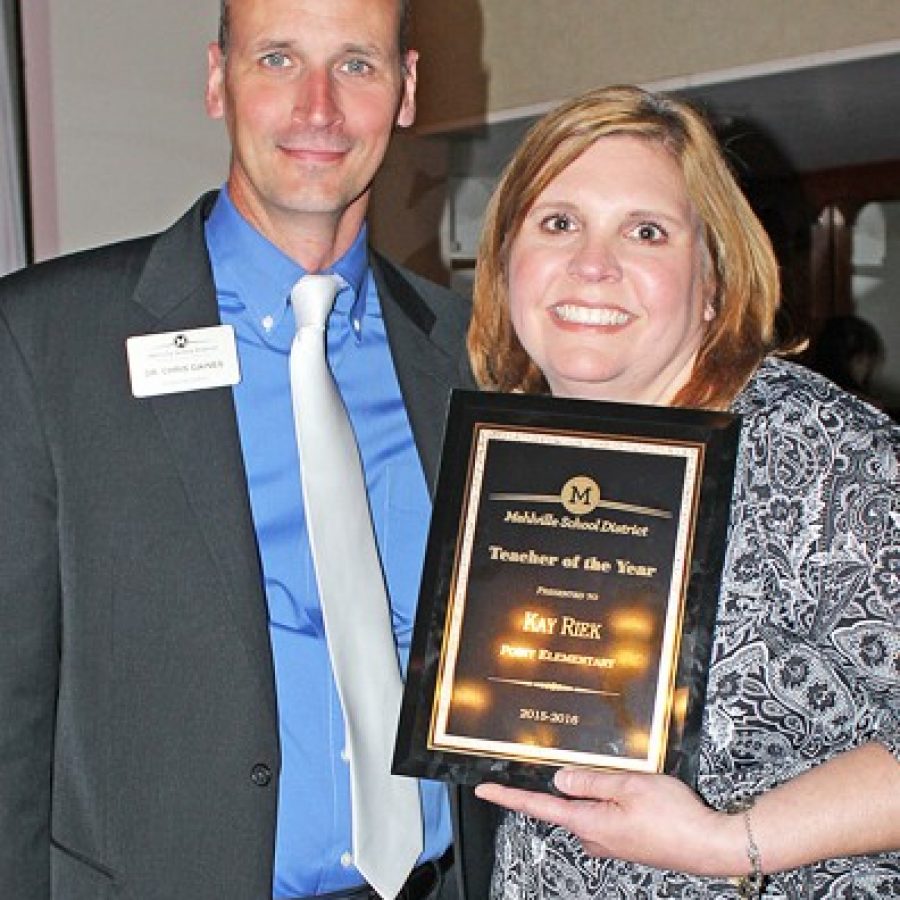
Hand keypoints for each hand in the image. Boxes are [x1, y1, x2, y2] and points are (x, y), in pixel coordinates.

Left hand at [475, 768, 744, 875]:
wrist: (710, 845)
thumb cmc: (674, 816)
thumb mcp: (628, 786)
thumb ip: (590, 781)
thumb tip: (559, 778)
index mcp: (588, 822)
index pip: (538, 806)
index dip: (508, 796)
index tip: (483, 789)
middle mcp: (594, 836)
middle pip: (563, 805)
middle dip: (565, 784)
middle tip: (574, 761)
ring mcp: (610, 841)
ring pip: (586, 808)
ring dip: (591, 791)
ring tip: (618, 775)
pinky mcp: (626, 841)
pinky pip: (604, 815)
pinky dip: (607, 800)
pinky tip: (627, 790)